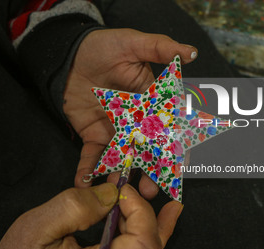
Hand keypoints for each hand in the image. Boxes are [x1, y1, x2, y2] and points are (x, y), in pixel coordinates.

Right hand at [0, 183, 182, 248]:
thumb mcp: (40, 228)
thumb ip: (76, 206)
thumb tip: (111, 193)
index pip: (142, 240)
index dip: (139, 209)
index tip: (121, 189)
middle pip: (150, 245)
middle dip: (150, 214)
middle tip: (145, 188)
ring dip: (156, 223)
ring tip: (170, 206)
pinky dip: (147, 232)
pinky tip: (160, 218)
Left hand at [64, 28, 196, 198]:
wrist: (72, 55)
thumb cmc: (106, 47)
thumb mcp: (134, 43)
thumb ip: (161, 48)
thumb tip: (191, 52)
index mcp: (154, 103)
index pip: (170, 127)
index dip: (177, 147)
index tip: (180, 166)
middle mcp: (138, 122)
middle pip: (149, 150)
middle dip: (151, 172)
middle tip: (149, 191)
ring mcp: (117, 131)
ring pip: (125, 158)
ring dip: (122, 176)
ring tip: (117, 191)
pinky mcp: (95, 135)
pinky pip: (93, 155)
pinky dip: (88, 169)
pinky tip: (83, 182)